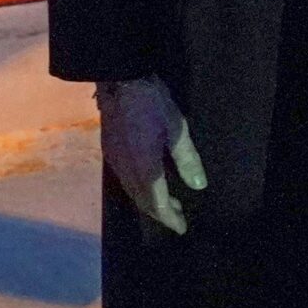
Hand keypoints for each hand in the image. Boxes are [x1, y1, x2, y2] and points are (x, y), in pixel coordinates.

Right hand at [97, 75, 204, 232]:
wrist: (118, 79)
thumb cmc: (152, 102)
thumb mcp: (176, 129)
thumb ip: (187, 159)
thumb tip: (199, 186)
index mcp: (144, 168)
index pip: (157, 203)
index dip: (170, 218)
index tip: (182, 228)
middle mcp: (126, 170)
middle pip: (142, 201)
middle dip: (160, 213)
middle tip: (177, 217)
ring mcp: (114, 160)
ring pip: (131, 192)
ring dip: (148, 201)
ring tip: (167, 202)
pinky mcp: (108, 149)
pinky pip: (124, 180)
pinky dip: (138, 189)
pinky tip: (147, 181)